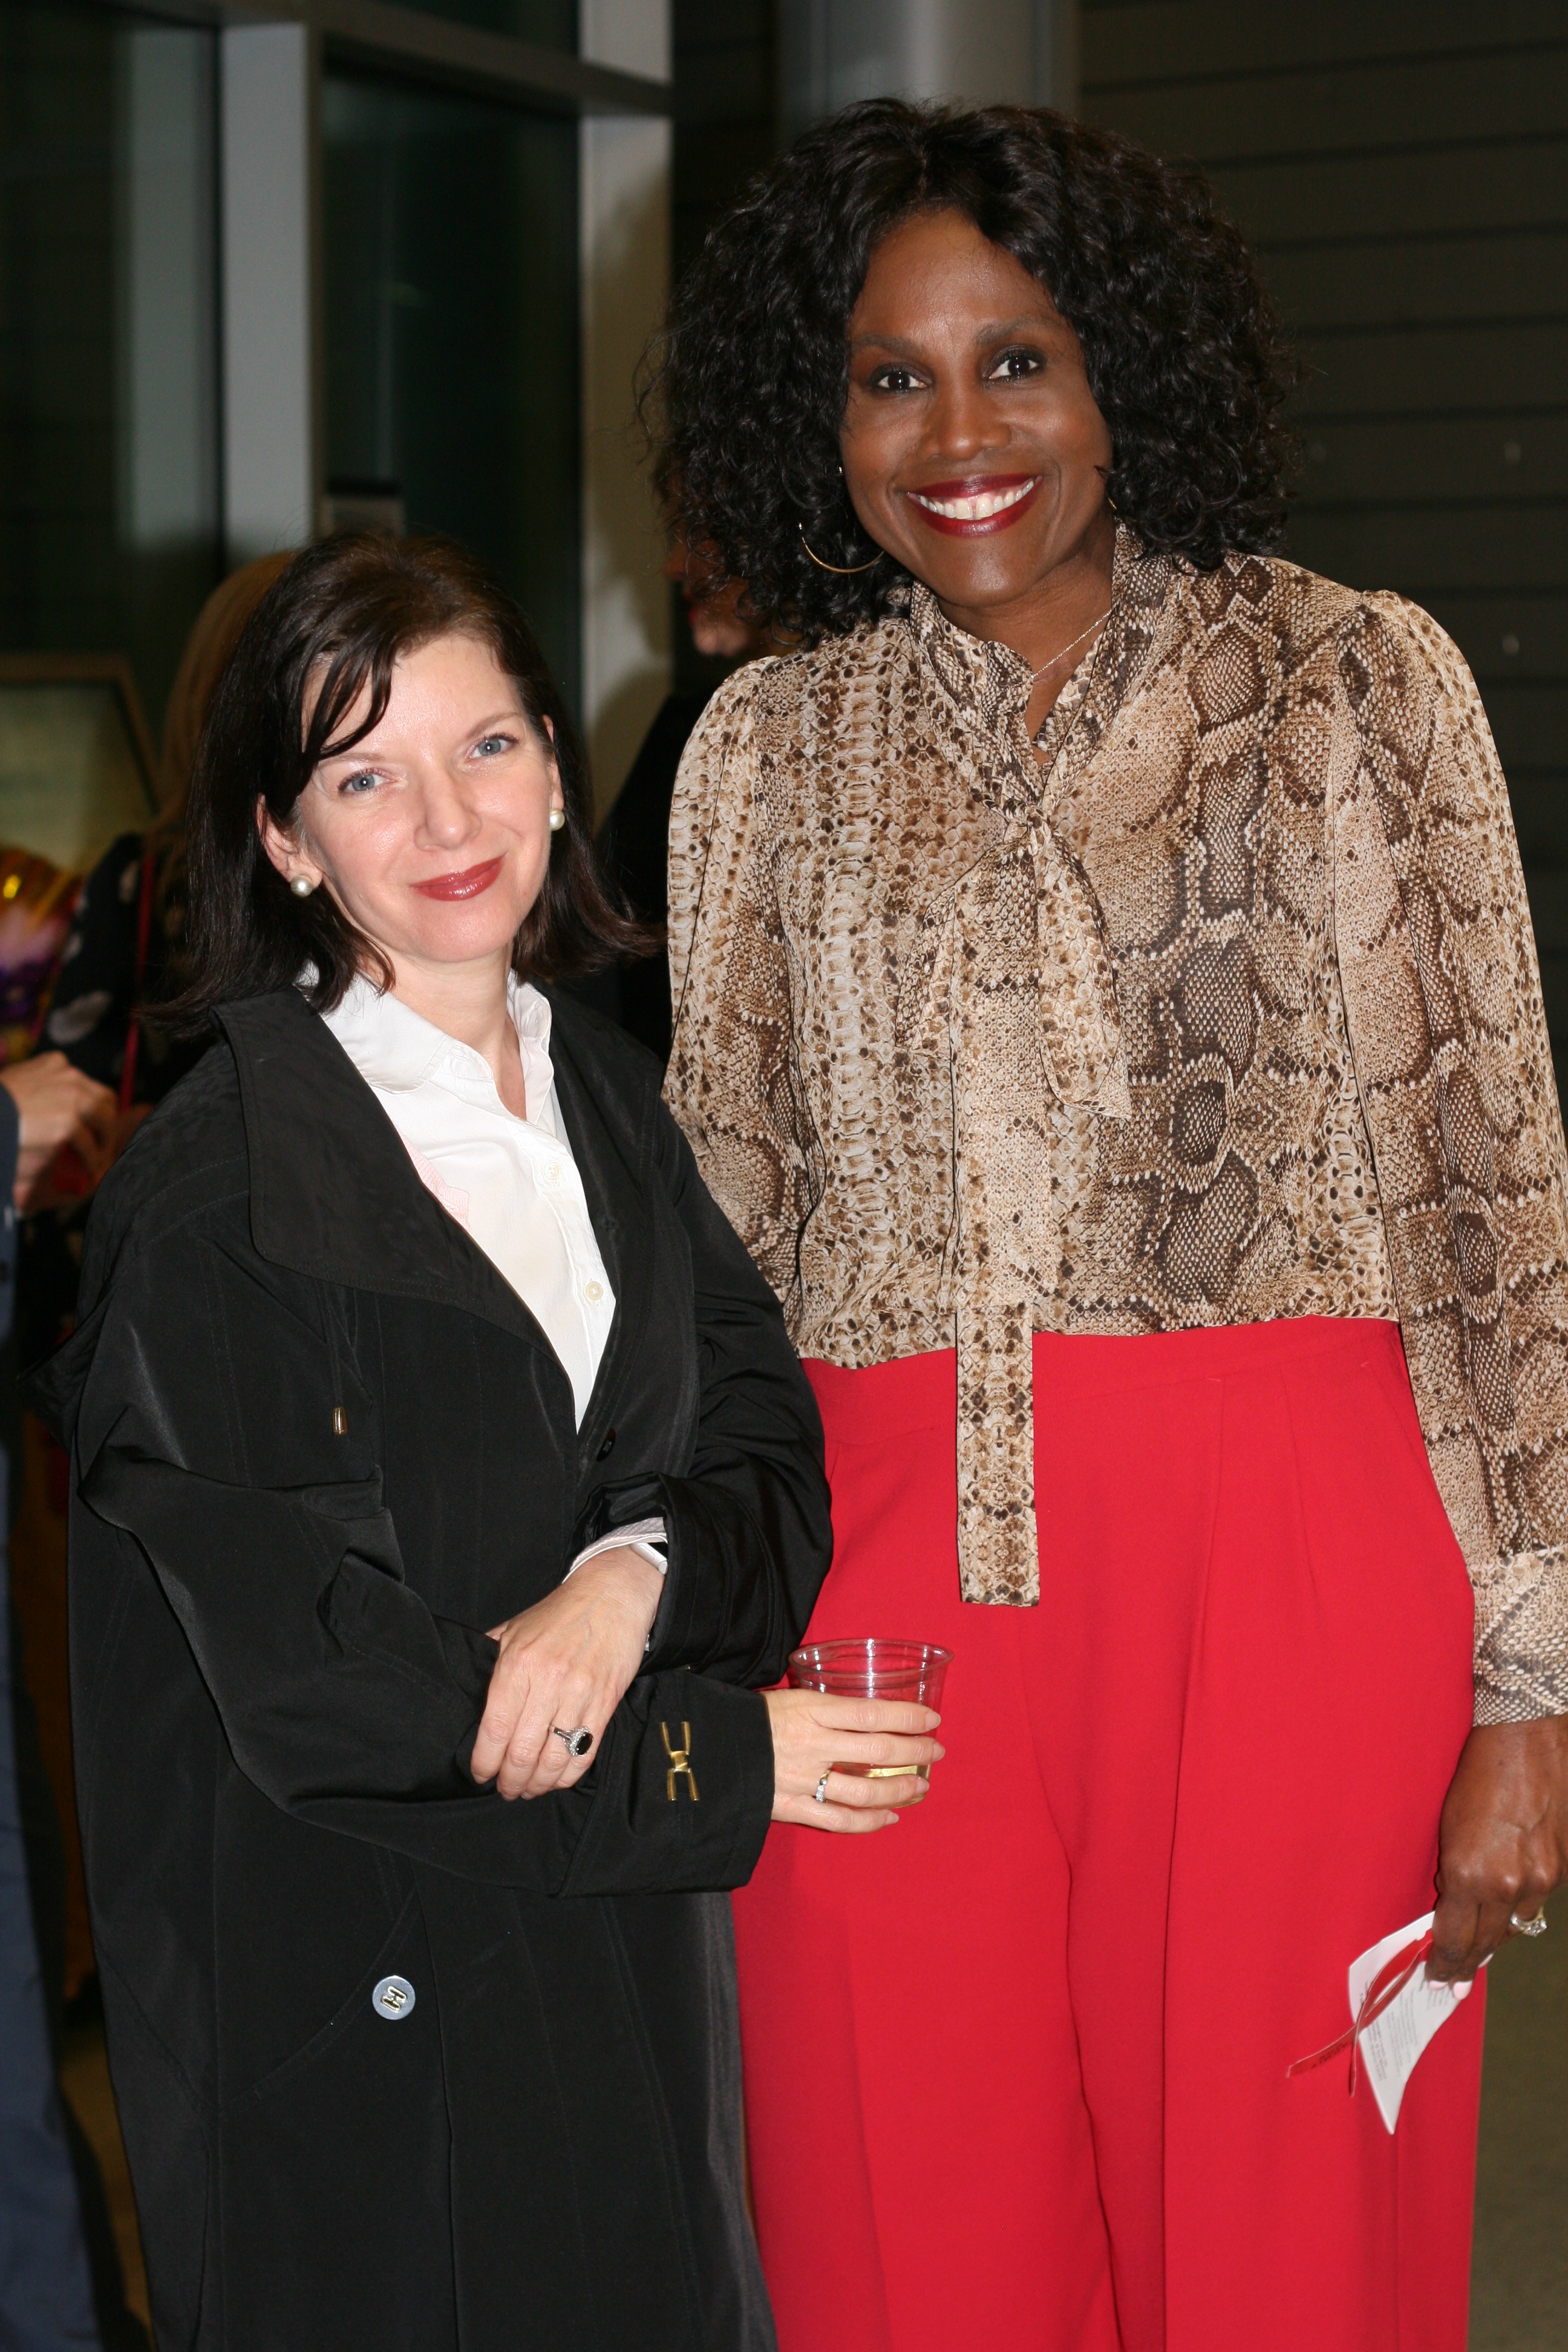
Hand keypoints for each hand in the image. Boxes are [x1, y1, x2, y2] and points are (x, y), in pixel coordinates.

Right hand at [0, 1052, 118, 1209]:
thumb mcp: (19, 1082)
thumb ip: (40, 1088)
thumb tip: (53, 1108)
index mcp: (55, 1063)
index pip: (87, 1084)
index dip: (93, 1106)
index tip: (92, 1123)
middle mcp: (69, 1076)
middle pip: (105, 1101)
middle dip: (105, 1125)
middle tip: (101, 1144)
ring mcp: (71, 1098)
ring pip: (104, 1123)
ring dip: (103, 1144)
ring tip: (97, 1161)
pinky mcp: (67, 1124)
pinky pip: (90, 1147)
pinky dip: (92, 1160)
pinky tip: (87, 1170)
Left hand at [471, 1547, 663, 1800]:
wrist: (611, 1595)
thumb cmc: (558, 1614)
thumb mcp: (514, 1629)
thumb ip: (489, 1660)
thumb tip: (467, 1693)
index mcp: (518, 1665)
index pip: (494, 1729)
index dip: (484, 1762)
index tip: (480, 1774)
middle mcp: (547, 1682)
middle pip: (522, 1752)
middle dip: (510, 1781)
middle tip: (505, 1789)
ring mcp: (579, 1694)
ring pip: (553, 1759)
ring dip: (538, 1784)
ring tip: (529, 1788)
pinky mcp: (605, 1703)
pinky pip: (585, 1752)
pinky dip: (568, 1775)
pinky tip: (556, 1778)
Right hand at [765, 1688, 942, 1832]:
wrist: (706, 1747)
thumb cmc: (750, 1716)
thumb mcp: (790, 1696)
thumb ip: (826, 1706)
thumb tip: (868, 1713)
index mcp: (811, 1710)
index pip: (872, 1713)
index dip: (908, 1717)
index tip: (932, 1719)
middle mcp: (813, 1745)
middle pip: (877, 1752)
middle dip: (914, 1753)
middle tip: (936, 1752)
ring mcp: (803, 1780)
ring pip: (864, 1791)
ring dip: (899, 1790)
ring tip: (919, 1787)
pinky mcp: (792, 1808)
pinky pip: (838, 1821)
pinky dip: (869, 1822)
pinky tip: (890, 1817)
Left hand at [1429, 1713, 1567, 1979]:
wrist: (1525, 1739)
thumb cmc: (1476, 1774)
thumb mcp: (1447, 1826)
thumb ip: (1453, 1873)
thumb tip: (1453, 1904)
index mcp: (1468, 1874)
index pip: (1454, 1939)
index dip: (1444, 1963)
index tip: (1437, 1979)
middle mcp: (1506, 1885)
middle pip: (1486, 1943)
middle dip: (1468, 1963)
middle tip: (1454, 1982)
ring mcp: (1540, 1879)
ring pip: (1515, 1926)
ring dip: (1495, 1937)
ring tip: (1478, 1954)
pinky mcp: (1562, 1869)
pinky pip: (1537, 1901)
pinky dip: (1520, 1907)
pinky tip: (1507, 1911)